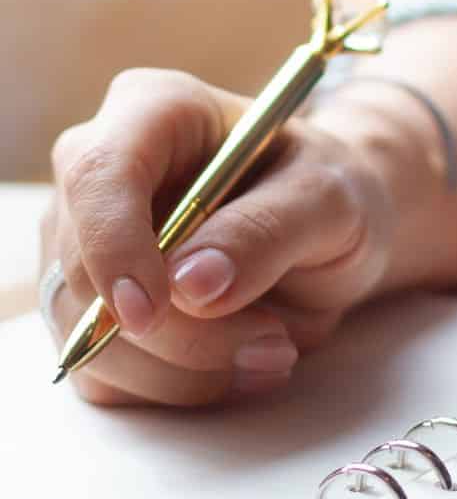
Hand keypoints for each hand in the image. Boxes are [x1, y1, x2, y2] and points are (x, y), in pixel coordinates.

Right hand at [41, 69, 394, 406]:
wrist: (329, 230)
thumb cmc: (327, 191)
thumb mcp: (327, 198)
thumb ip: (266, 232)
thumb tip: (189, 286)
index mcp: (152, 111)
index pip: (97, 173)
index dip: (113, 245)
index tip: (154, 311)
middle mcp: (99, 175)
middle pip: (87, 270)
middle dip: (180, 331)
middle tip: (275, 343)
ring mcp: (84, 246)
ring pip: (91, 336)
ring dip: (185, 370)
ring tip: (274, 351)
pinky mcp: (91, 311)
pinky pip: (106, 373)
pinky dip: (176, 387)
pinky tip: (240, 365)